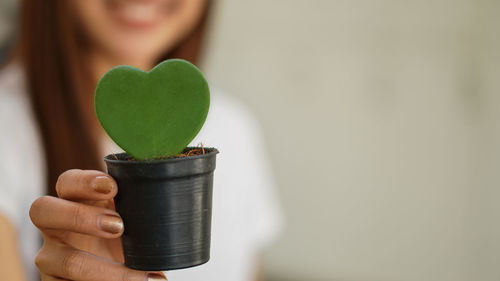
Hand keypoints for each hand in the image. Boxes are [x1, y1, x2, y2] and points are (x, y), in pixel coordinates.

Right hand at [29, 169, 166, 280]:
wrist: (119, 273)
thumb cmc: (127, 237)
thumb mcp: (132, 218)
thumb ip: (140, 205)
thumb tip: (182, 198)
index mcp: (77, 201)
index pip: (67, 182)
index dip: (84, 180)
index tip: (113, 187)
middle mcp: (57, 226)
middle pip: (43, 209)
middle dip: (79, 215)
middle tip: (118, 225)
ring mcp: (52, 257)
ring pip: (57, 259)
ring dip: (99, 269)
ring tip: (140, 276)